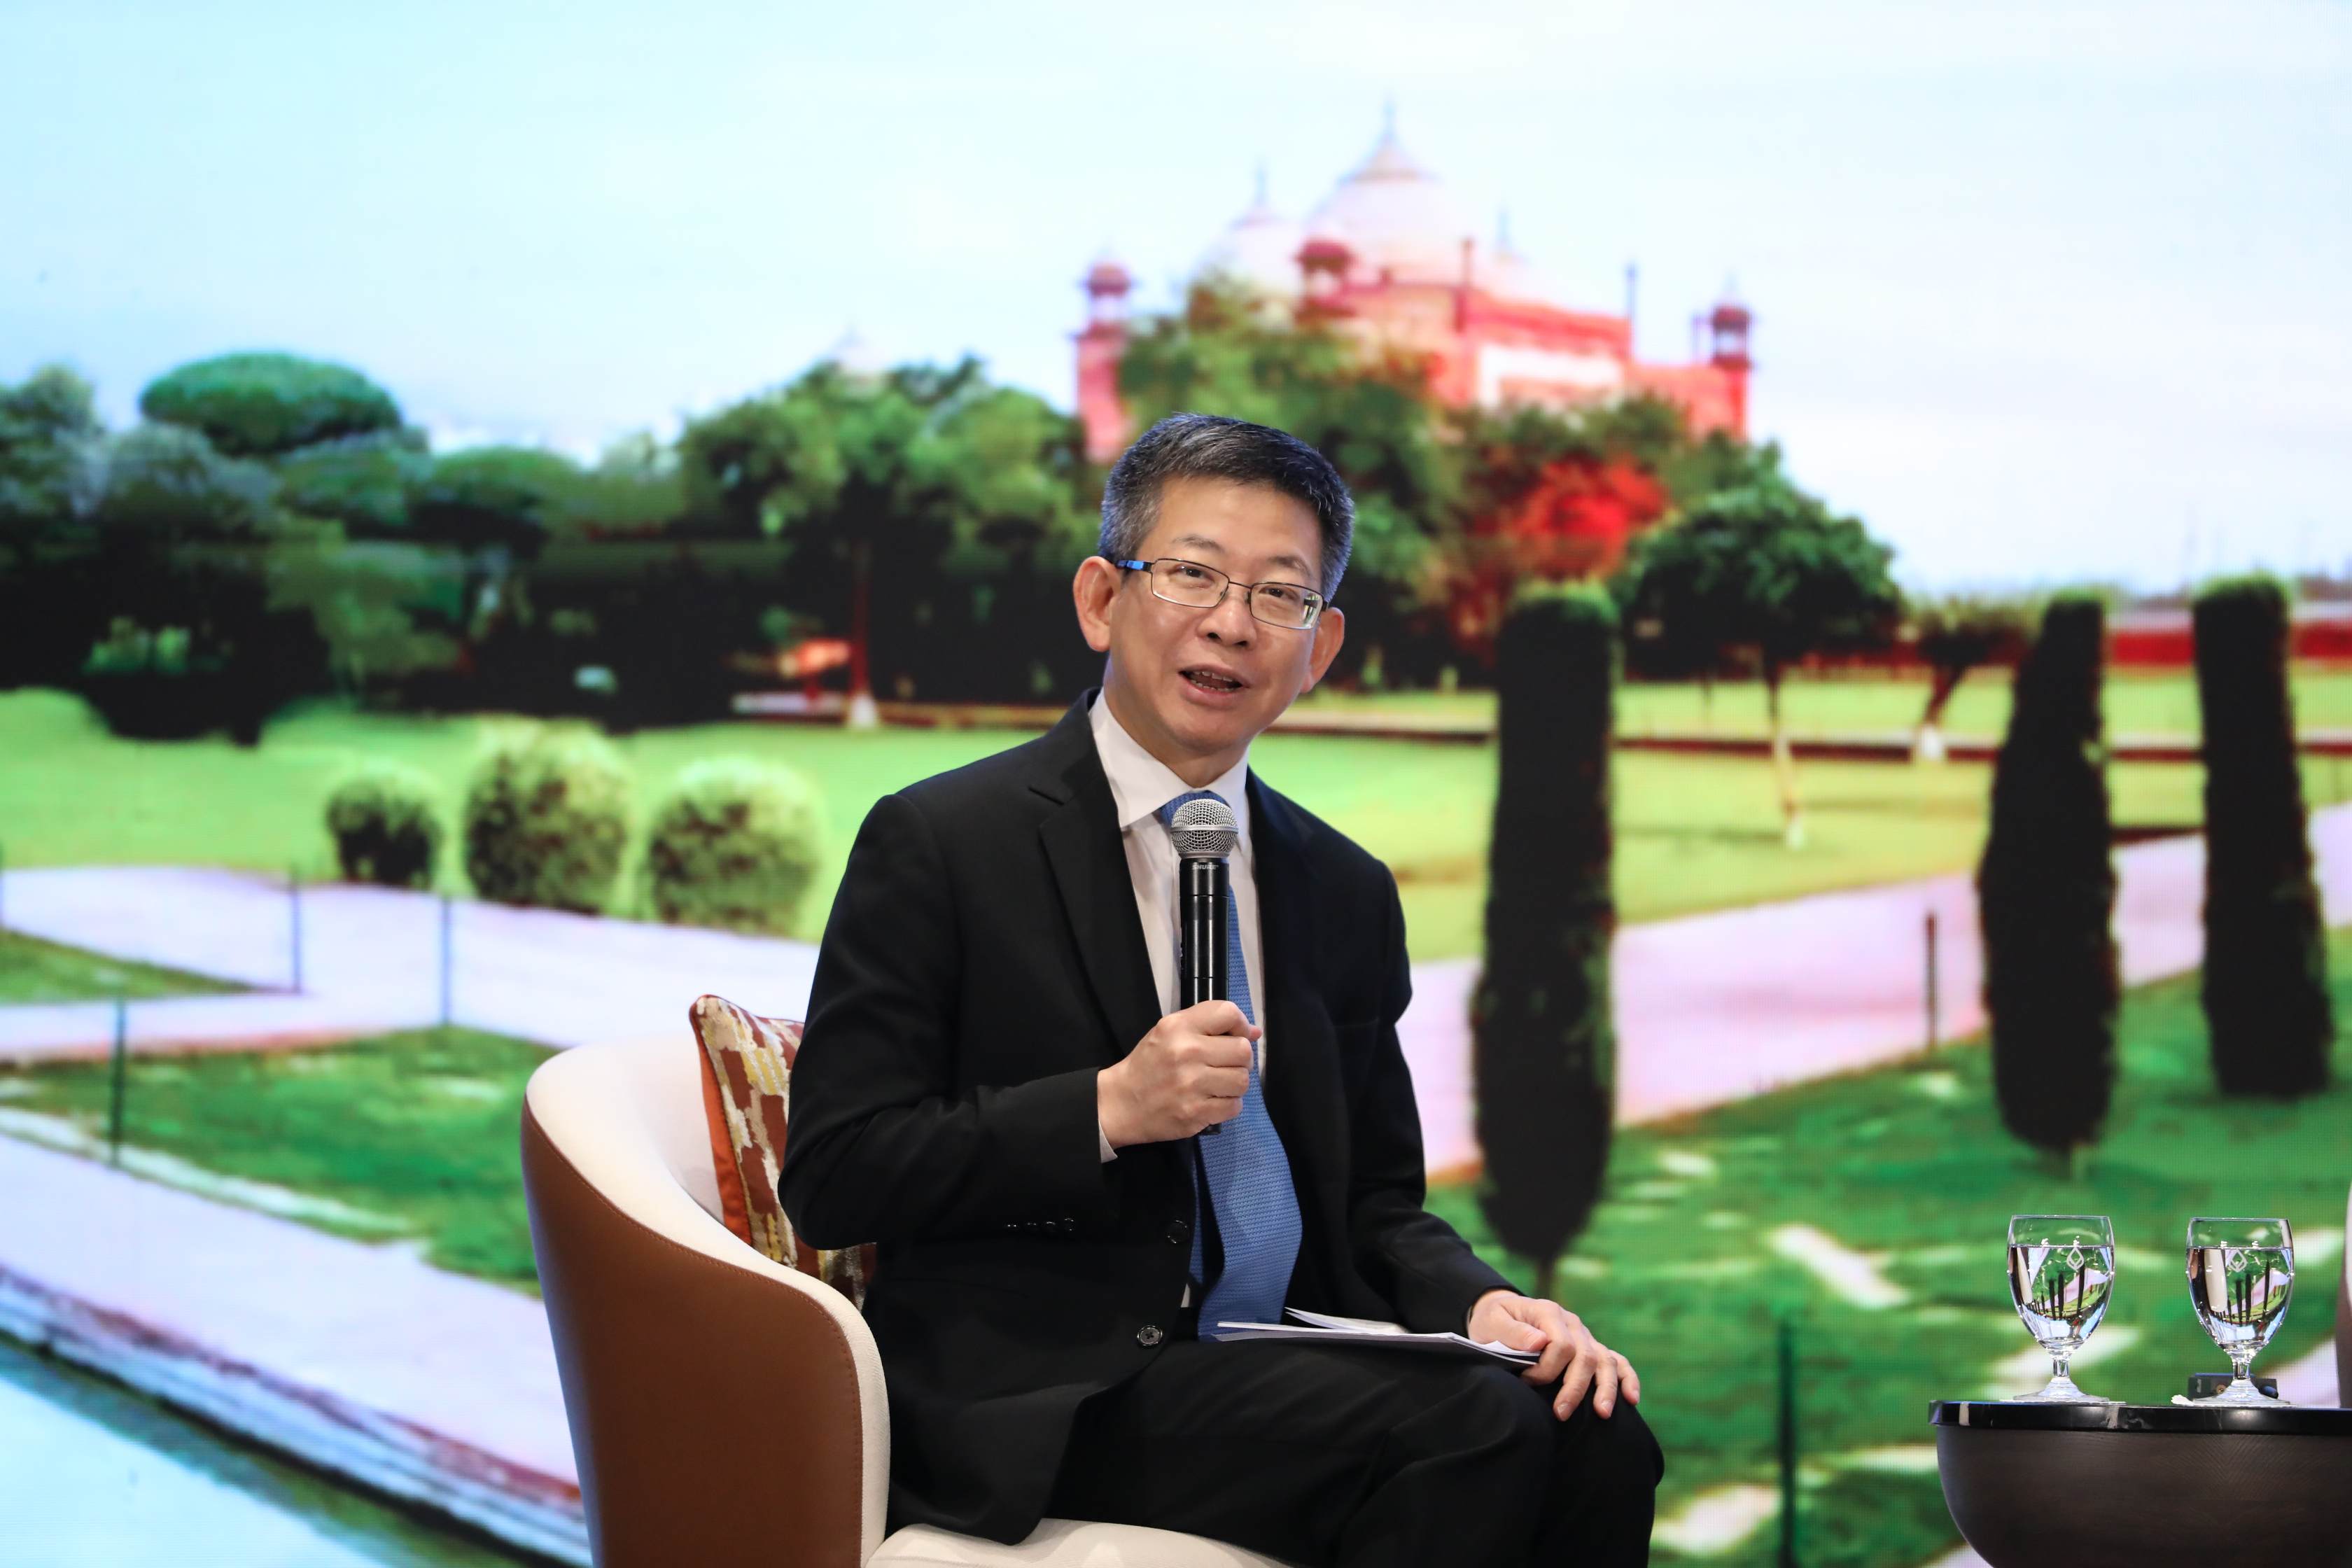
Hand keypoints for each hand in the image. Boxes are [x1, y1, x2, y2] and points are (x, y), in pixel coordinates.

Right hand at [1097, 1002, 1258, 1145]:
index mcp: (1178, 1027)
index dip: (1240, 1025)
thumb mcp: (1169, 1031)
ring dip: (1235, 1084)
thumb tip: (1255, 1032)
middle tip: (1225, 1064)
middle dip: (1240, 1058)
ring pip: (1242, 1080)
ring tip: (1218, 1084)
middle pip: (1243, 1050)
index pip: (1228, 1013)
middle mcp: (1186, 1053)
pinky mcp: (1196, 1113)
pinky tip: (1212, 1100)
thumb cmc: (1149, 1064)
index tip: (1235, 1036)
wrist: (1121, 1103)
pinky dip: (1228, 1105)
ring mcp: (1192, 1085)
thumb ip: (1209, 1025)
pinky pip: (1234, 1107)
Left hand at [1467, 1289, 1640, 1420]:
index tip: (1527, 1382)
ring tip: (1602, 1414)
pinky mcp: (1591, 1348)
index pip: (1561, 1345)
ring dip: (1605, 1388)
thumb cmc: (1494, 1322)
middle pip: (1585, 1356)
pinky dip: (1627, 1378)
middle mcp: (1572, 1323)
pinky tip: (1631, 1399)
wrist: (1501, 1316)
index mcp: (1549, 1312)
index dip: (1547, 1369)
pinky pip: (1616, 1361)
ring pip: (1606, 1360)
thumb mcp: (1493, 1321)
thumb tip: (1540, 1343)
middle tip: (1561, 1414)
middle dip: (1575, 1388)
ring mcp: (1585, 1336)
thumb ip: (1513, 1332)